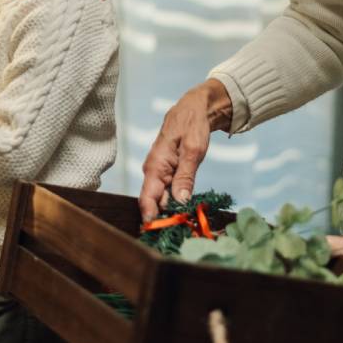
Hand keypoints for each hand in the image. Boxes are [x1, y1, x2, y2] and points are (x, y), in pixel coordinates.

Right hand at [139, 79, 232, 220]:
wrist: (195, 109)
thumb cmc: (192, 125)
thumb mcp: (193, 149)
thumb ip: (186, 175)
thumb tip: (181, 200)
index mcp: (155, 166)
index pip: (147, 198)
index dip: (152, 218)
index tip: (160, 233)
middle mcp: (154, 171)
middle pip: (155, 202)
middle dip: (166, 218)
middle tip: (182, 232)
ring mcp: (161, 173)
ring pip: (163, 198)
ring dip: (173, 211)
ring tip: (187, 224)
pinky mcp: (169, 173)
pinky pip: (170, 192)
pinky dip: (178, 201)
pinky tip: (187, 210)